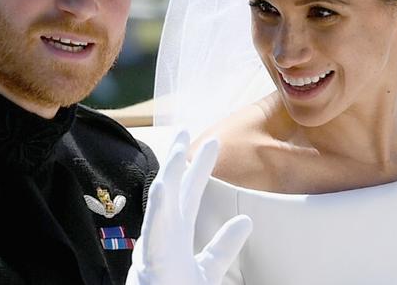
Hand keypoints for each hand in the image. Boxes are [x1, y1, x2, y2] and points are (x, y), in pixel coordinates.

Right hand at [126, 131, 251, 284]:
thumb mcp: (209, 268)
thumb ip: (224, 244)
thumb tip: (245, 220)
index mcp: (178, 233)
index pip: (191, 191)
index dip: (200, 166)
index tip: (212, 141)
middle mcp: (165, 233)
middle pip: (173, 187)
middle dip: (178, 157)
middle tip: (185, 127)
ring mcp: (156, 246)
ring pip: (160, 202)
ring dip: (168, 173)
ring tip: (178, 146)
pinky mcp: (151, 263)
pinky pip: (154, 233)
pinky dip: (158, 210)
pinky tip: (164, 188)